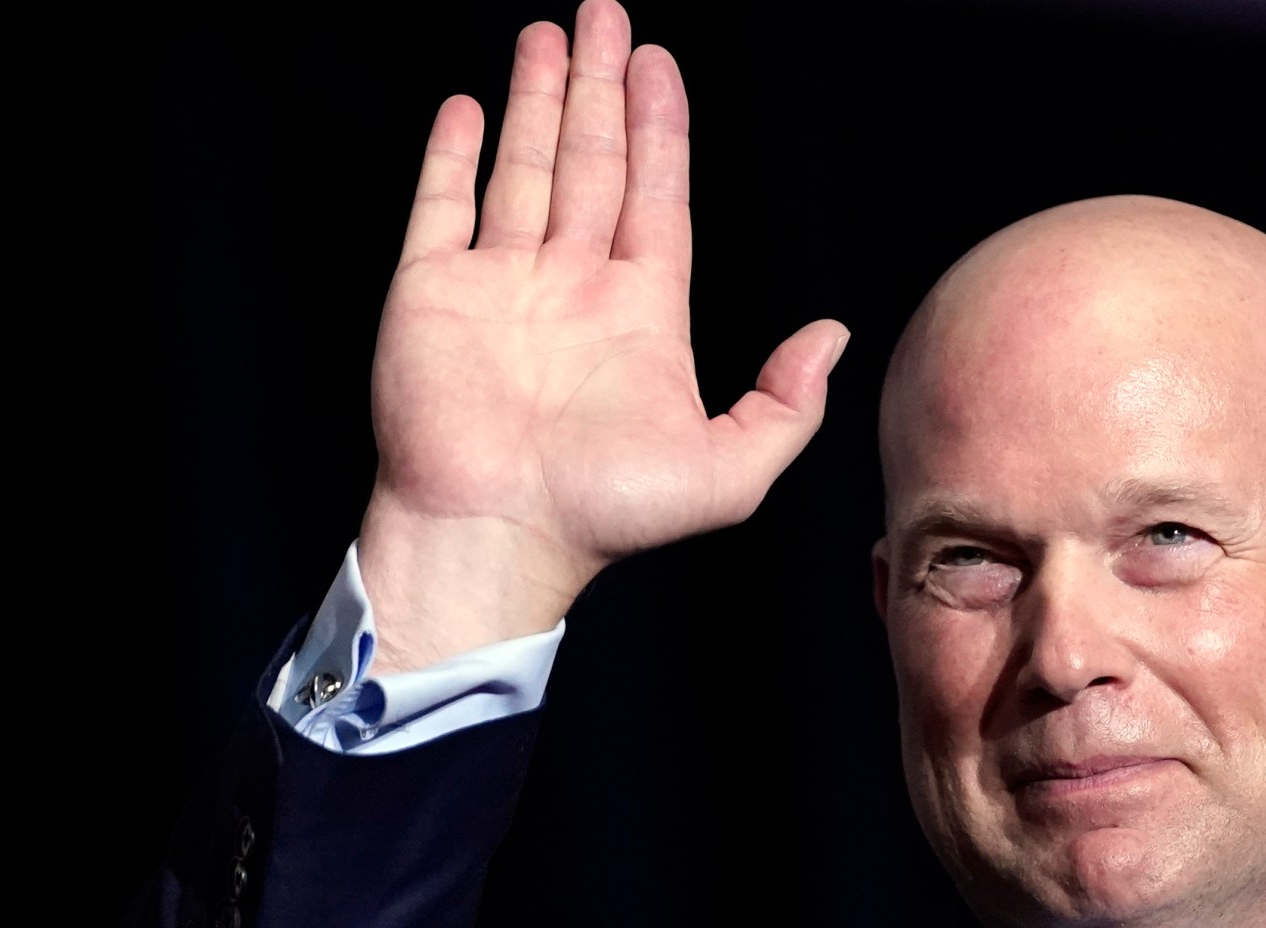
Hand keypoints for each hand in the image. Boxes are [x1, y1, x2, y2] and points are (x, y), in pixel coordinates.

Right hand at [360, 0, 848, 671]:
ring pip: (525, 167)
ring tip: (549, 32)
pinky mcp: (433, 292)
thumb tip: (833, 335)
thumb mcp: (728, 472)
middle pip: (594, 162)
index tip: (659, 62)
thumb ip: (787, 405)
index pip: (658, 196)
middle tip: (606, 13)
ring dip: (538, 100)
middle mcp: (572, 286)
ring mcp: (501, 284)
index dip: (662, 127)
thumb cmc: (606, 515)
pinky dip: (454, 155)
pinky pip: (442, 206)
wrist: (497, 538)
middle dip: (600, 86)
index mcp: (641, 312)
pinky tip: (469, 105)